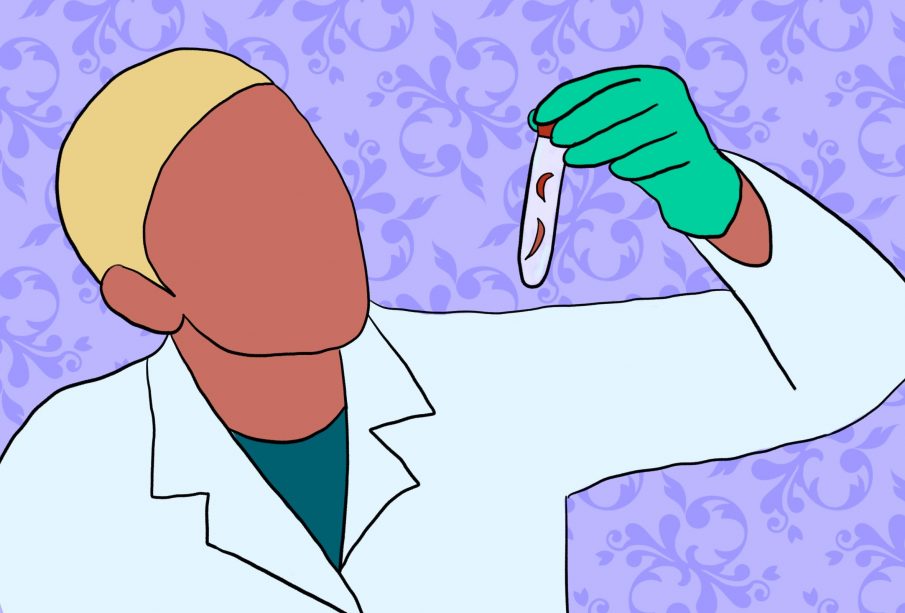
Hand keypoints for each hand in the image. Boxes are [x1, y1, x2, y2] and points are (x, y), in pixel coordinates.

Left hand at [528, 65, 740, 237]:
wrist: (695, 179)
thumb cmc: (645, 149)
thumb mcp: (615, 131)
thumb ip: (580, 122)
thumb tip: (538, 121)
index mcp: (649, 78)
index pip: (601, 83)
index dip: (567, 100)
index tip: (541, 118)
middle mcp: (669, 92)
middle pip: (616, 104)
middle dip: (580, 121)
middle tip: (556, 139)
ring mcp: (684, 119)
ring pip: (631, 133)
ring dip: (596, 146)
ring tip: (572, 158)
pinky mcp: (692, 149)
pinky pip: (652, 158)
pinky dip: (631, 164)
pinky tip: (617, 170)